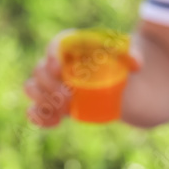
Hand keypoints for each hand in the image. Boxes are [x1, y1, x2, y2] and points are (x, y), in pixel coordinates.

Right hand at [24, 31, 140, 126]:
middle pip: (39, 69)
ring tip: (63, 110)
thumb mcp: (127, 56)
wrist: (115, 83)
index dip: (51, 55)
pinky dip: (39, 117)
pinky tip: (54, 123)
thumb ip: (132, 54)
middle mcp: (55, 64)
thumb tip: (136, 65)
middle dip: (49, 84)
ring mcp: (51, 84)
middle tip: (68, 96)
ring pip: (31, 88)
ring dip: (42, 100)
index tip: (59, 69)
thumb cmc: (117, 64)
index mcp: (69, 46)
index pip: (55, 45)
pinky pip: (35, 109)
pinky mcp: (52, 103)